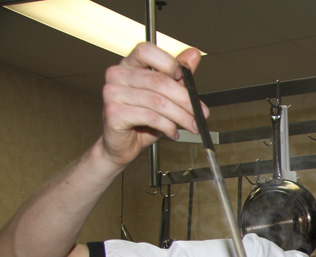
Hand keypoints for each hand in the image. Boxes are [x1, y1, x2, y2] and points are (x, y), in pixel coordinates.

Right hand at [100, 42, 205, 166]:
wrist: (123, 144)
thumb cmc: (143, 119)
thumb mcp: (165, 95)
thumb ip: (178, 75)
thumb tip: (194, 54)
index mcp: (129, 64)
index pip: (147, 51)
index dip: (170, 63)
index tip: (187, 81)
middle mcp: (117, 74)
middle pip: (159, 81)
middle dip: (186, 100)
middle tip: (201, 113)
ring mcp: (112, 93)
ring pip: (157, 101)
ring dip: (181, 117)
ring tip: (191, 126)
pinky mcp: (114, 113)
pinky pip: (150, 117)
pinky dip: (168, 127)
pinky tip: (173, 132)